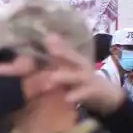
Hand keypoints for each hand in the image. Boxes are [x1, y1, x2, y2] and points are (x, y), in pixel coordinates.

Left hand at [0, 34, 125, 115]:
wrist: (106, 95)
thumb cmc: (79, 82)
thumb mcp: (64, 71)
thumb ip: (48, 65)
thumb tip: (26, 57)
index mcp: (70, 59)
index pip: (59, 48)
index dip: (53, 41)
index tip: (42, 34)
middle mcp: (78, 65)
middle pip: (70, 56)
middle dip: (60, 50)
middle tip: (48, 42)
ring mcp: (86, 77)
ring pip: (75, 75)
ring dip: (63, 76)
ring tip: (51, 78)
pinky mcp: (93, 90)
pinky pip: (84, 93)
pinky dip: (76, 95)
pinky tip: (67, 98)